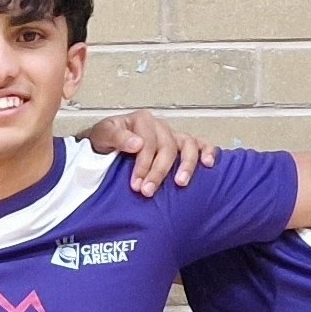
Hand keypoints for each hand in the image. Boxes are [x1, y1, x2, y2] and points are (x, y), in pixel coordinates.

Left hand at [89, 108, 216, 195]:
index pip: (148, 143)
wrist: (106, 147)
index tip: (136, 185)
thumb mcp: (102, 136)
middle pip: (167, 147)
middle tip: (148, 191)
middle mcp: (159, 126)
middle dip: (158, 171)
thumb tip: (137, 143)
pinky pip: (200, 143)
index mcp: (141, 120)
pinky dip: (208, 151)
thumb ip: (116, 137)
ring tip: (180, 183)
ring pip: (188, 145)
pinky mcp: (181, 143)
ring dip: (186, 165)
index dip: (143, 165)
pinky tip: (209, 164)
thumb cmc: (105, 142)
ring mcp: (173, 134)